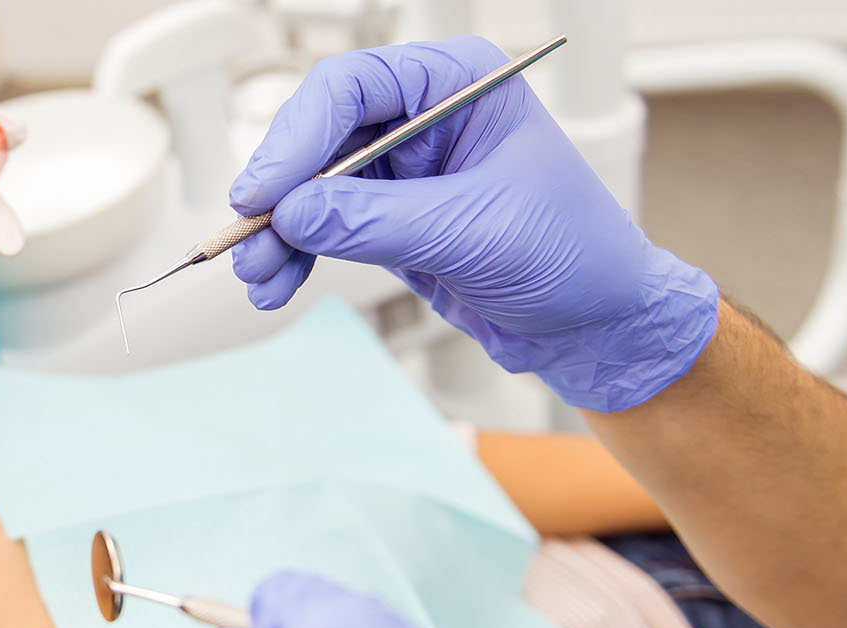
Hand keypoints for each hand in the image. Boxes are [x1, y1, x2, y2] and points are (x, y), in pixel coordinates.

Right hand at [229, 36, 718, 411]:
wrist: (597, 323)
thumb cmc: (574, 254)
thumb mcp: (475, 232)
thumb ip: (379, 221)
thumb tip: (296, 213)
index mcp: (459, 85)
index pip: (354, 86)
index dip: (299, 135)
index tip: (268, 191)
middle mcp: (421, 116)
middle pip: (318, 134)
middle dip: (279, 190)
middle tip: (249, 236)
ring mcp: (400, 169)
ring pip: (310, 185)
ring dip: (277, 231)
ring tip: (259, 275)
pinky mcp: (386, 217)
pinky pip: (320, 226)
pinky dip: (294, 254)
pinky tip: (278, 283)